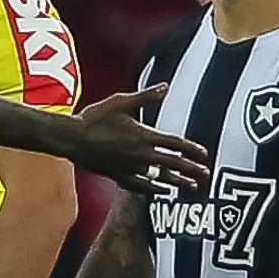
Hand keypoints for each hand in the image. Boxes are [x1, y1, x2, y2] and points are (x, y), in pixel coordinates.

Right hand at [62, 86, 210, 194]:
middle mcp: (140, 154)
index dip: (191, 149)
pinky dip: (154, 189)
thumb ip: (146, 96)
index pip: (175, 144)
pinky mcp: (119, 176)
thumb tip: (166, 86)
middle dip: (191, 169)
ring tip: (191, 186)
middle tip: (205, 174)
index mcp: (144, 135)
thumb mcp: (121, 102)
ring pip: (160, 178)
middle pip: (172, 164)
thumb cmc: (95, 117)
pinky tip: (162, 191)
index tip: (204, 154)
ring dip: (178, 182)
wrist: (72, 138)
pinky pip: (141, 186)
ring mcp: (130, 167)